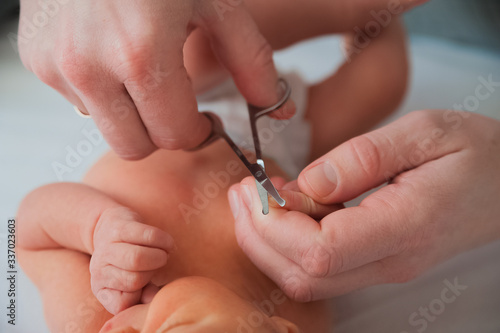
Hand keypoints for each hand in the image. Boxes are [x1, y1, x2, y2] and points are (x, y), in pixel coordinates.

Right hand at [18, 0, 289, 157]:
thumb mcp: (216, 1)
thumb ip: (250, 60)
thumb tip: (278, 111)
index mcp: (141, 54)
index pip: (175, 135)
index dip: (198, 133)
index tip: (206, 120)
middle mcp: (89, 67)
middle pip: (136, 146)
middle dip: (164, 131)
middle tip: (177, 102)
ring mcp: (57, 64)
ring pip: (106, 127)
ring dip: (131, 113)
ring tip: (144, 68)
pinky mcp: (36, 58)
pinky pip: (78, 101)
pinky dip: (102, 90)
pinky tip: (112, 53)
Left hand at [90, 207, 174, 313]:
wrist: (109, 228)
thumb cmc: (127, 261)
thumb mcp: (132, 283)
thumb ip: (143, 295)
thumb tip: (152, 298)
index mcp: (100, 287)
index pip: (123, 304)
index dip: (140, 295)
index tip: (145, 284)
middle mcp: (98, 269)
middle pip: (135, 279)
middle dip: (152, 273)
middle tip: (156, 265)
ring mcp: (106, 247)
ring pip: (137, 258)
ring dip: (159, 257)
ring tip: (163, 255)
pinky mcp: (119, 226)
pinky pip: (148, 236)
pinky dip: (164, 241)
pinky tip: (167, 244)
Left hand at [228, 110, 499, 300]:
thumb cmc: (475, 153)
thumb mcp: (424, 132)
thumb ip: (364, 157)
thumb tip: (307, 181)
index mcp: (406, 226)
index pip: (323, 252)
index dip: (276, 226)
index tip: (256, 189)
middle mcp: (391, 259)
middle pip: (304, 275)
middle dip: (257, 236)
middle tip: (240, 191)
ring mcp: (383, 266)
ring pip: (306, 280)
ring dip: (267, 242)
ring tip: (252, 196)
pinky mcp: (375, 261)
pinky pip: (319, 268)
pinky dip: (286, 242)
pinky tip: (282, 206)